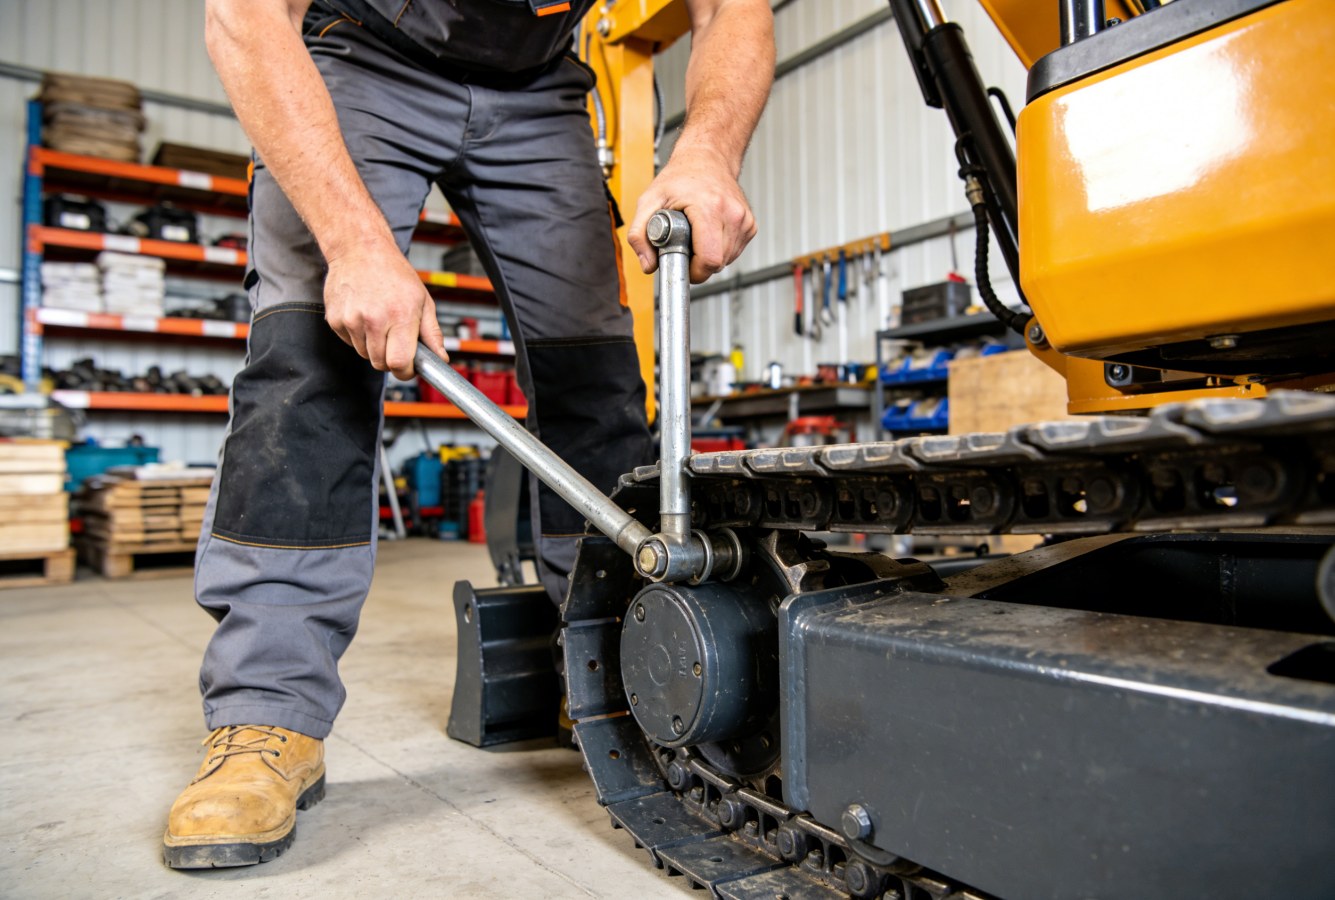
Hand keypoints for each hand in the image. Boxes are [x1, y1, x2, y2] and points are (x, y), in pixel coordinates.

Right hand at [323, 239, 446, 379]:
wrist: (359, 249)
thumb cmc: (394, 273)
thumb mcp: (422, 300)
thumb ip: (432, 333)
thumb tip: (441, 359)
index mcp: (400, 316)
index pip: (399, 363)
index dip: (405, 371)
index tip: (408, 367)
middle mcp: (374, 320)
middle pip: (380, 363)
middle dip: (390, 359)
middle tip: (394, 341)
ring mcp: (351, 320)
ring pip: (364, 354)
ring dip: (373, 347)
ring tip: (378, 322)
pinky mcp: (335, 319)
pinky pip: (349, 342)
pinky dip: (357, 336)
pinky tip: (363, 315)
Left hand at [627, 147, 755, 283]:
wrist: (706, 158)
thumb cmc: (679, 178)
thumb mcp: (649, 201)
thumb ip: (639, 234)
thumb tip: (648, 265)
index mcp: (709, 208)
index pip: (709, 260)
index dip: (693, 271)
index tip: (682, 263)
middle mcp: (732, 214)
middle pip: (718, 264)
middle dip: (699, 264)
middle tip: (685, 245)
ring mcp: (744, 220)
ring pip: (727, 260)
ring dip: (710, 256)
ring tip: (697, 235)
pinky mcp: (750, 224)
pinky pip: (734, 251)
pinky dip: (720, 249)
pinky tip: (710, 232)